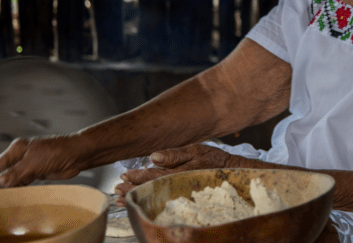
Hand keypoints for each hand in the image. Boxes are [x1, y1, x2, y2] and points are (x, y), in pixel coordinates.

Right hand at [0, 136, 84, 189]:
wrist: (78, 154)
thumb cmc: (59, 151)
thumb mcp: (34, 163)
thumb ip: (16, 173)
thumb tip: (0, 181)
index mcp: (17, 149)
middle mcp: (21, 156)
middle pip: (3, 172)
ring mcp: (29, 164)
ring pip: (13, 179)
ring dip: (8, 189)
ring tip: (2, 200)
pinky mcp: (37, 172)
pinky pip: (23, 182)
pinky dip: (18, 189)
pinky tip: (15, 196)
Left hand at [113, 143, 235, 206]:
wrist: (235, 175)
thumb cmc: (216, 161)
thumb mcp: (197, 150)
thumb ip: (175, 154)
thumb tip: (154, 156)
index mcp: (179, 172)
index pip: (153, 175)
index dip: (137, 176)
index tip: (124, 176)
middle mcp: (178, 186)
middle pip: (151, 189)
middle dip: (132, 190)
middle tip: (117, 190)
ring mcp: (181, 195)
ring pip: (155, 198)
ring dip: (138, 197)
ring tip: (121, 199)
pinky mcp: (185, 201)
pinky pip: (164, 203)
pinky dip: (150, 203)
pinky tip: (141, 203)